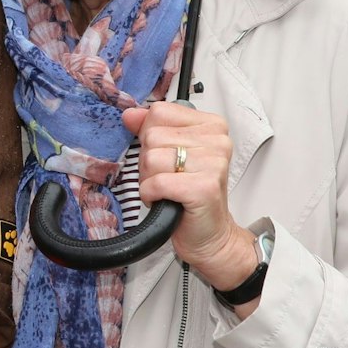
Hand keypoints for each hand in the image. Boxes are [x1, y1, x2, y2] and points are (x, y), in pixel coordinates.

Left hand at [121, 102, 258, 299]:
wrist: (209, 235)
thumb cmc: (190, 195)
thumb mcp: (170, 153)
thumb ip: (151, 129)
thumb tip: (130, 114)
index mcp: (211, 125)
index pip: (159, 112)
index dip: (150, 137)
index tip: (166, 155)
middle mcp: (217, 141)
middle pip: (152, 136)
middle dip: (149, 162)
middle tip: (167, 179)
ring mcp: (213, 163)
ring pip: (151, 158)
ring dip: (150, 180)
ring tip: (168, 190)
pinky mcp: (204, 188)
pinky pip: (156, 182)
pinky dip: (152, 194)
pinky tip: (166, 200)